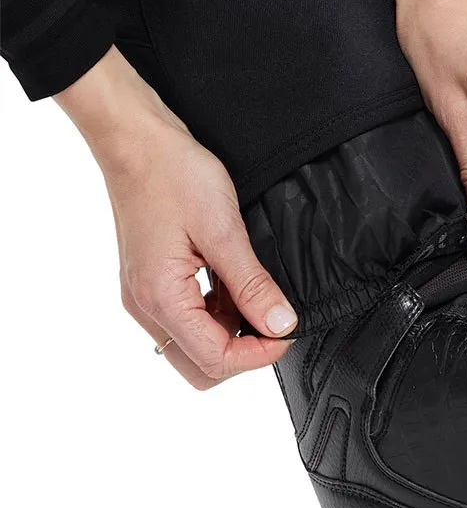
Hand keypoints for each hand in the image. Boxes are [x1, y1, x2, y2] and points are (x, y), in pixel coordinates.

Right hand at [56, 47, 297, 388]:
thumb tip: (280, 324)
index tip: (288, 330)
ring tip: (257, 295)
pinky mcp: (151, 283)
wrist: (137, 141)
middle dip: (244, 353)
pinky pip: (186, 319)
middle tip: (276, 320)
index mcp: (161, 298)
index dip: (259, 354)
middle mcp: (146, 306)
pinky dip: (216, 314)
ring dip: (231, 332)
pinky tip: (236, 285)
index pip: (214, 360)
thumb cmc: (174, 175)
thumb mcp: (224, 230)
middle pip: (200, 366)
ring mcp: (145, 296)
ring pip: (193, 346)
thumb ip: (252, 284)